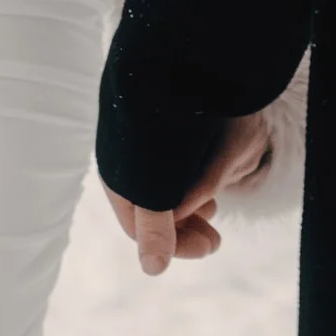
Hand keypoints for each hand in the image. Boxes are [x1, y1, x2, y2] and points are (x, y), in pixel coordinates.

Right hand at [105, 114, 271, 276]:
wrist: (163, 67)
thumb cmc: (153, 130)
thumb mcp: (156, 188)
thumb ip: (156, 227)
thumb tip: (153, 269)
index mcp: (120, 181)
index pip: (142, 230)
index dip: (175, 244)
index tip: (209, 245)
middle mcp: (129, 167)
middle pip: (156, 212)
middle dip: (185, 228)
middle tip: (215, 237)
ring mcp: (145, 148)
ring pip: (168, 189)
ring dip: (191, 206)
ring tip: (213, 207)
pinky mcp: (163, 128)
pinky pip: (175, 166)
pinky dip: (192, 179)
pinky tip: (210, 180)